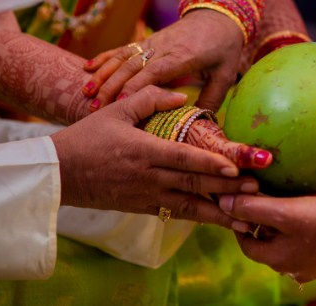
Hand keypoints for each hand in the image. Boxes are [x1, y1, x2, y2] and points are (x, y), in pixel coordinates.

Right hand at [51, 85, 267, 227]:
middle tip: (256, 189)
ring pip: (189, 207)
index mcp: (144, 151)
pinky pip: (176, 214)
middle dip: (227, 189)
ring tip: (246, 216)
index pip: (185, 159)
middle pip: (194, 185)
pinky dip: (199, 217)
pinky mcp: (142, 208)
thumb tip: (183, 95)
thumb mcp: (116, 110)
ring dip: (219, 212)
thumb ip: (150, 98)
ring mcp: (146, 196)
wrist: (58, 174)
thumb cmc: (87, 137)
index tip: (236, 168)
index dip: (211, 165)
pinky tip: (219, 219)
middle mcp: (149, 177)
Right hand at [82, 9, 243, 111]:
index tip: (121, 102)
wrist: (218, 15)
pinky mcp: (147, 40)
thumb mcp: (225, 74)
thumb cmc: (223, 48)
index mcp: (183, 57)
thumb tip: (201, 124)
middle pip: (133, 67)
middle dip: (112, 86)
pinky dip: (104, 58)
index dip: (137, 86)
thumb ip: (213, 97)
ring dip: (103, 74)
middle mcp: (163, 48)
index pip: (156, 71)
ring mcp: (152, 42)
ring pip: (123, 57)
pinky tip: (87, 67)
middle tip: (96, 107)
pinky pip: (123, 49)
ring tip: (86, 92)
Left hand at [218, 193, 315, 282]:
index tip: (241, 208)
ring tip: (289, 205)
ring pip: (287, 244)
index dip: (241, 225)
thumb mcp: (284, 211)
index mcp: (276, 259)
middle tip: (266, 201)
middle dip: (263, 223)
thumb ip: (253, 207)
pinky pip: (305, 245)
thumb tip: (224, 203)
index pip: (247, 244)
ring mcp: (310, 266)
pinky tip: (311, 217)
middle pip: (267, 244)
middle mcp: (290, 268)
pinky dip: (301, 231)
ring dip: (283, 227)